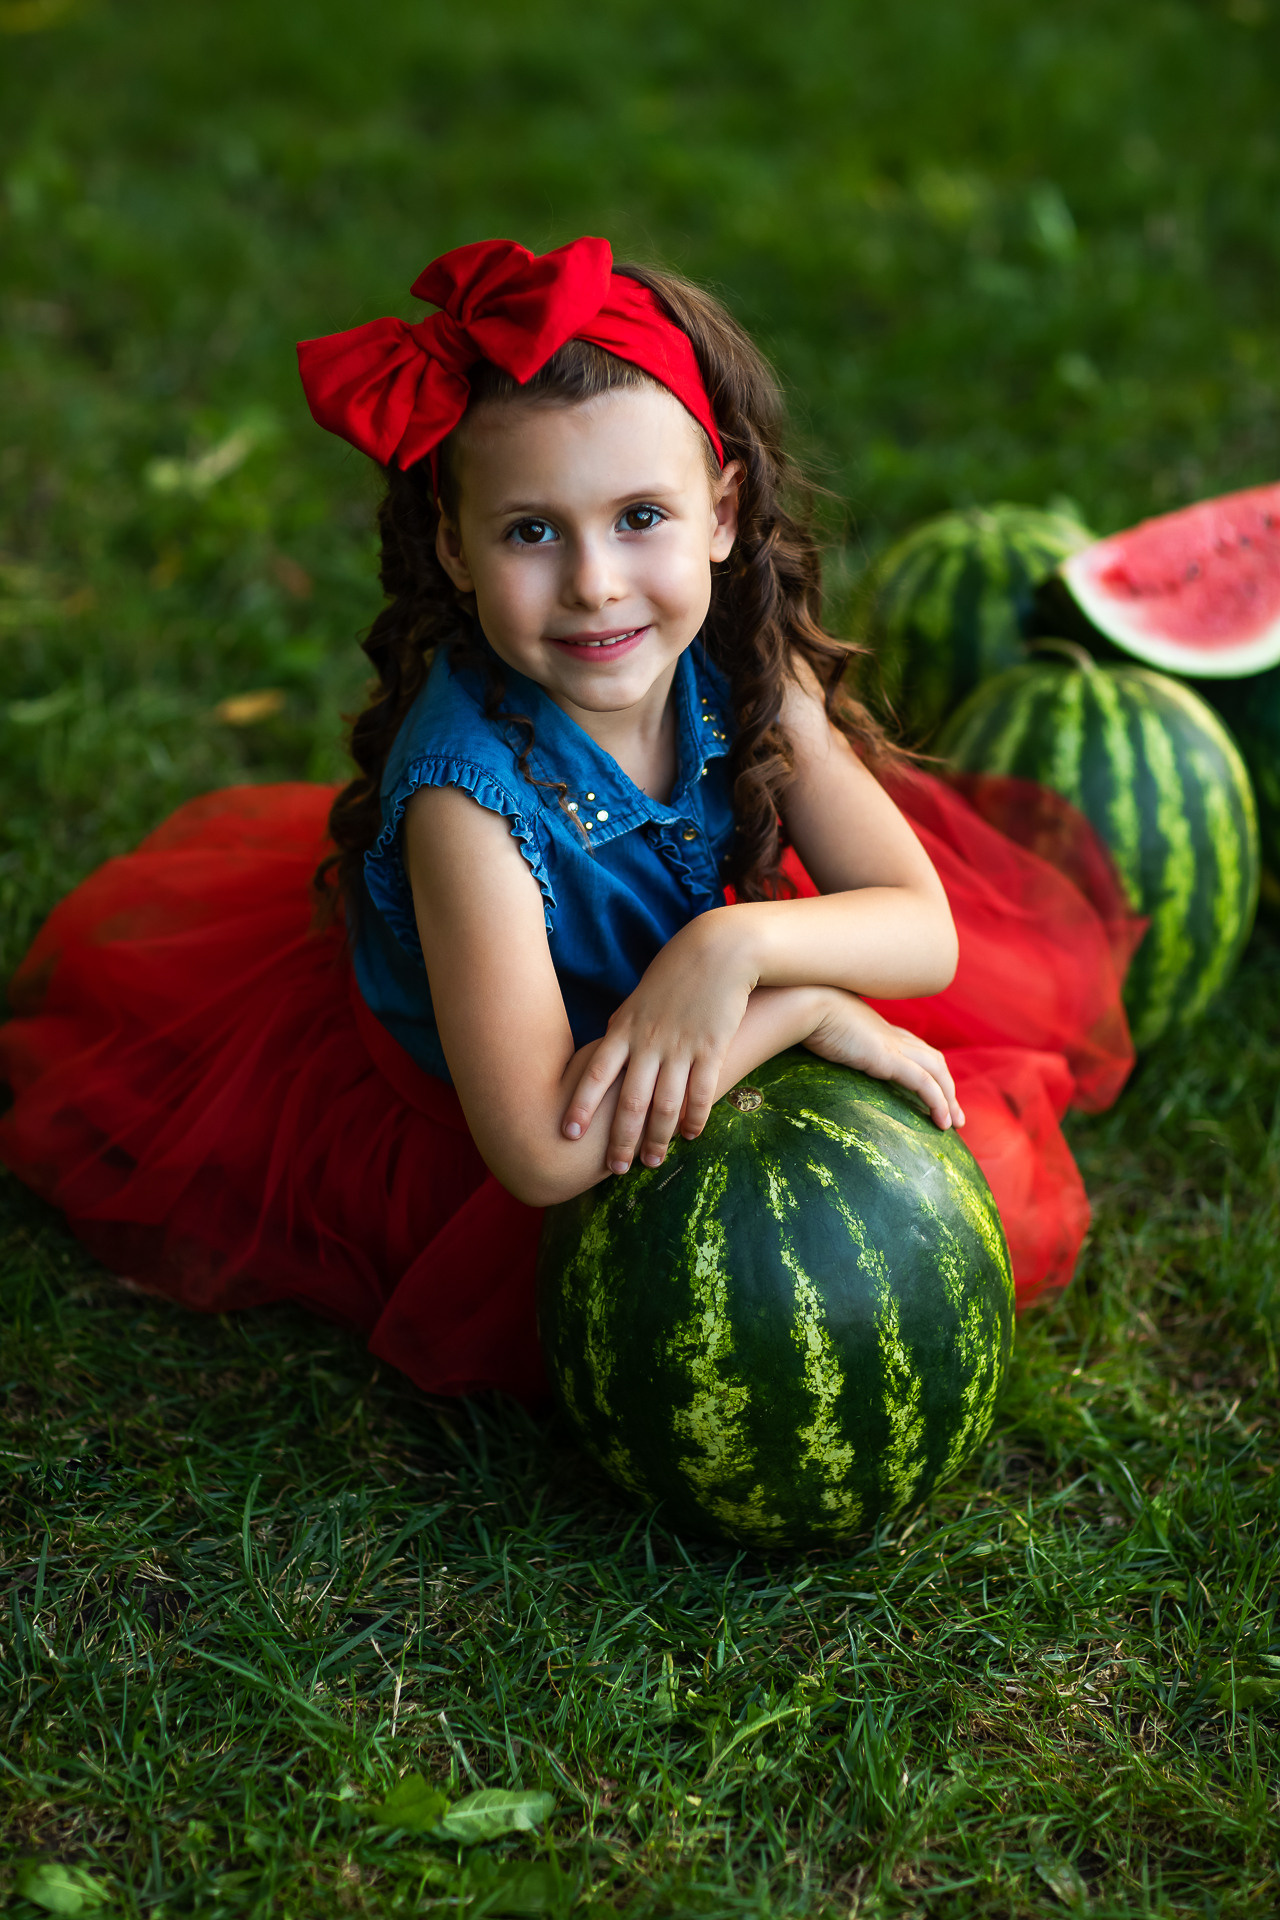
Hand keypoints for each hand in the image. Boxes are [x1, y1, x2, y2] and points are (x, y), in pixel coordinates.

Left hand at [562, 913, 753, 1173]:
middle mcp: (648, 1042)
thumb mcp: (638, 1000)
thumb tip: (607, 1058)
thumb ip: (623, 1031)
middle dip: (620, 1139)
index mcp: (624, 1029)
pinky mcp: (711, 1048)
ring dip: (658, 1138)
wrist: (718, 950)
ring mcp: (681, 1047)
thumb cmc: (675, 973)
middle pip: (630, 1101)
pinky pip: (701, 1092)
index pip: (595, 1074)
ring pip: (665, 1105)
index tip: (569, 1133)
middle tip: (614, 1169)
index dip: (581, 1105)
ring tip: (651, 1162)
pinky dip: (695, 1118)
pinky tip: (692, 1135)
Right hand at [803, 989, 963, 1129]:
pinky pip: (925, 1083)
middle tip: (953, 1114)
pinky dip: (938, 1102)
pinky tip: (943, 1122)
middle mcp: (891, 1036)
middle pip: (932, 1060)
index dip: (926, 1068)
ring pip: (937, 1071)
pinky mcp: (890, 1058)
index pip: (913, 1048)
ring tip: (953, 1123)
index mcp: (877, 1029)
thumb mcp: (819, 1030)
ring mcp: (893, 1045)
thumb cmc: (803, 1015)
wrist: (805, 1002)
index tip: (930, 1090)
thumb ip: (824, 1042)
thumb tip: (804, 1056)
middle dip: (947, 1086)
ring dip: (949, 1097)